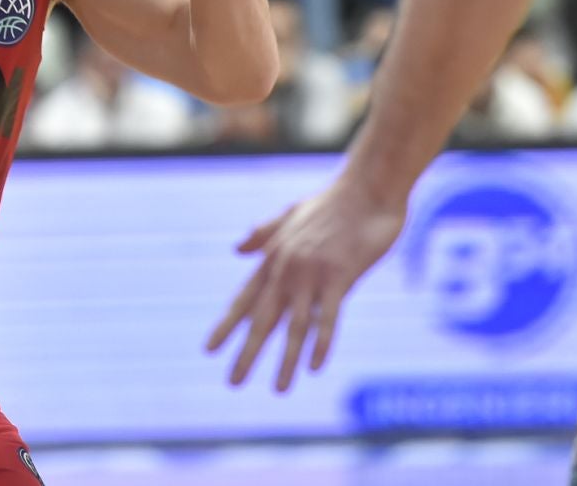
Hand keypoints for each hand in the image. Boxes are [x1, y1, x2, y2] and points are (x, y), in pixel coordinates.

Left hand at [205, 174, 406, 391]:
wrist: (367, 188)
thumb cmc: (332, 202)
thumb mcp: (290, 215)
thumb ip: (263, 233)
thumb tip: (237, 248)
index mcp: (273, 257)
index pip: (244, 298)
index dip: (227, 325)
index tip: (209, 348)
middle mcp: (286, 269)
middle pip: (262, 318)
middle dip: (247, 352)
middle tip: (232, 381)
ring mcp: (311, 273)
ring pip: (294, 326)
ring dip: (286, 360)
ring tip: (278, 389)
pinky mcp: (339, 276)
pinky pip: (328, 317)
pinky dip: (321, 343)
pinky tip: (315, 367)